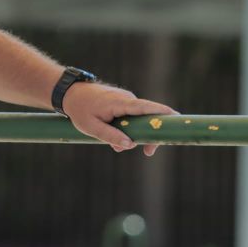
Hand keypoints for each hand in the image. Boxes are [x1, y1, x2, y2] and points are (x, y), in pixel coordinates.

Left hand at [61, 83, 177, 155]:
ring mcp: (126, 100)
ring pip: (138, 120)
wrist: (70, 94)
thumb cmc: (79, 110)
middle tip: (149, 152)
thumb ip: (110, 135)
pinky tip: (116, 140)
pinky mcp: (123, 104)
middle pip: (147, 117)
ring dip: (133, 135)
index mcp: (119, 103)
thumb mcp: (90, 127)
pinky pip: (131, 118)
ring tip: (117, 147)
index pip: (145, 107)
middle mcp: (126, 99)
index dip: (161, 112)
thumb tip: (130, 145)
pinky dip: (127, 129)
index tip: (176, 117)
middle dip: (149, 136)